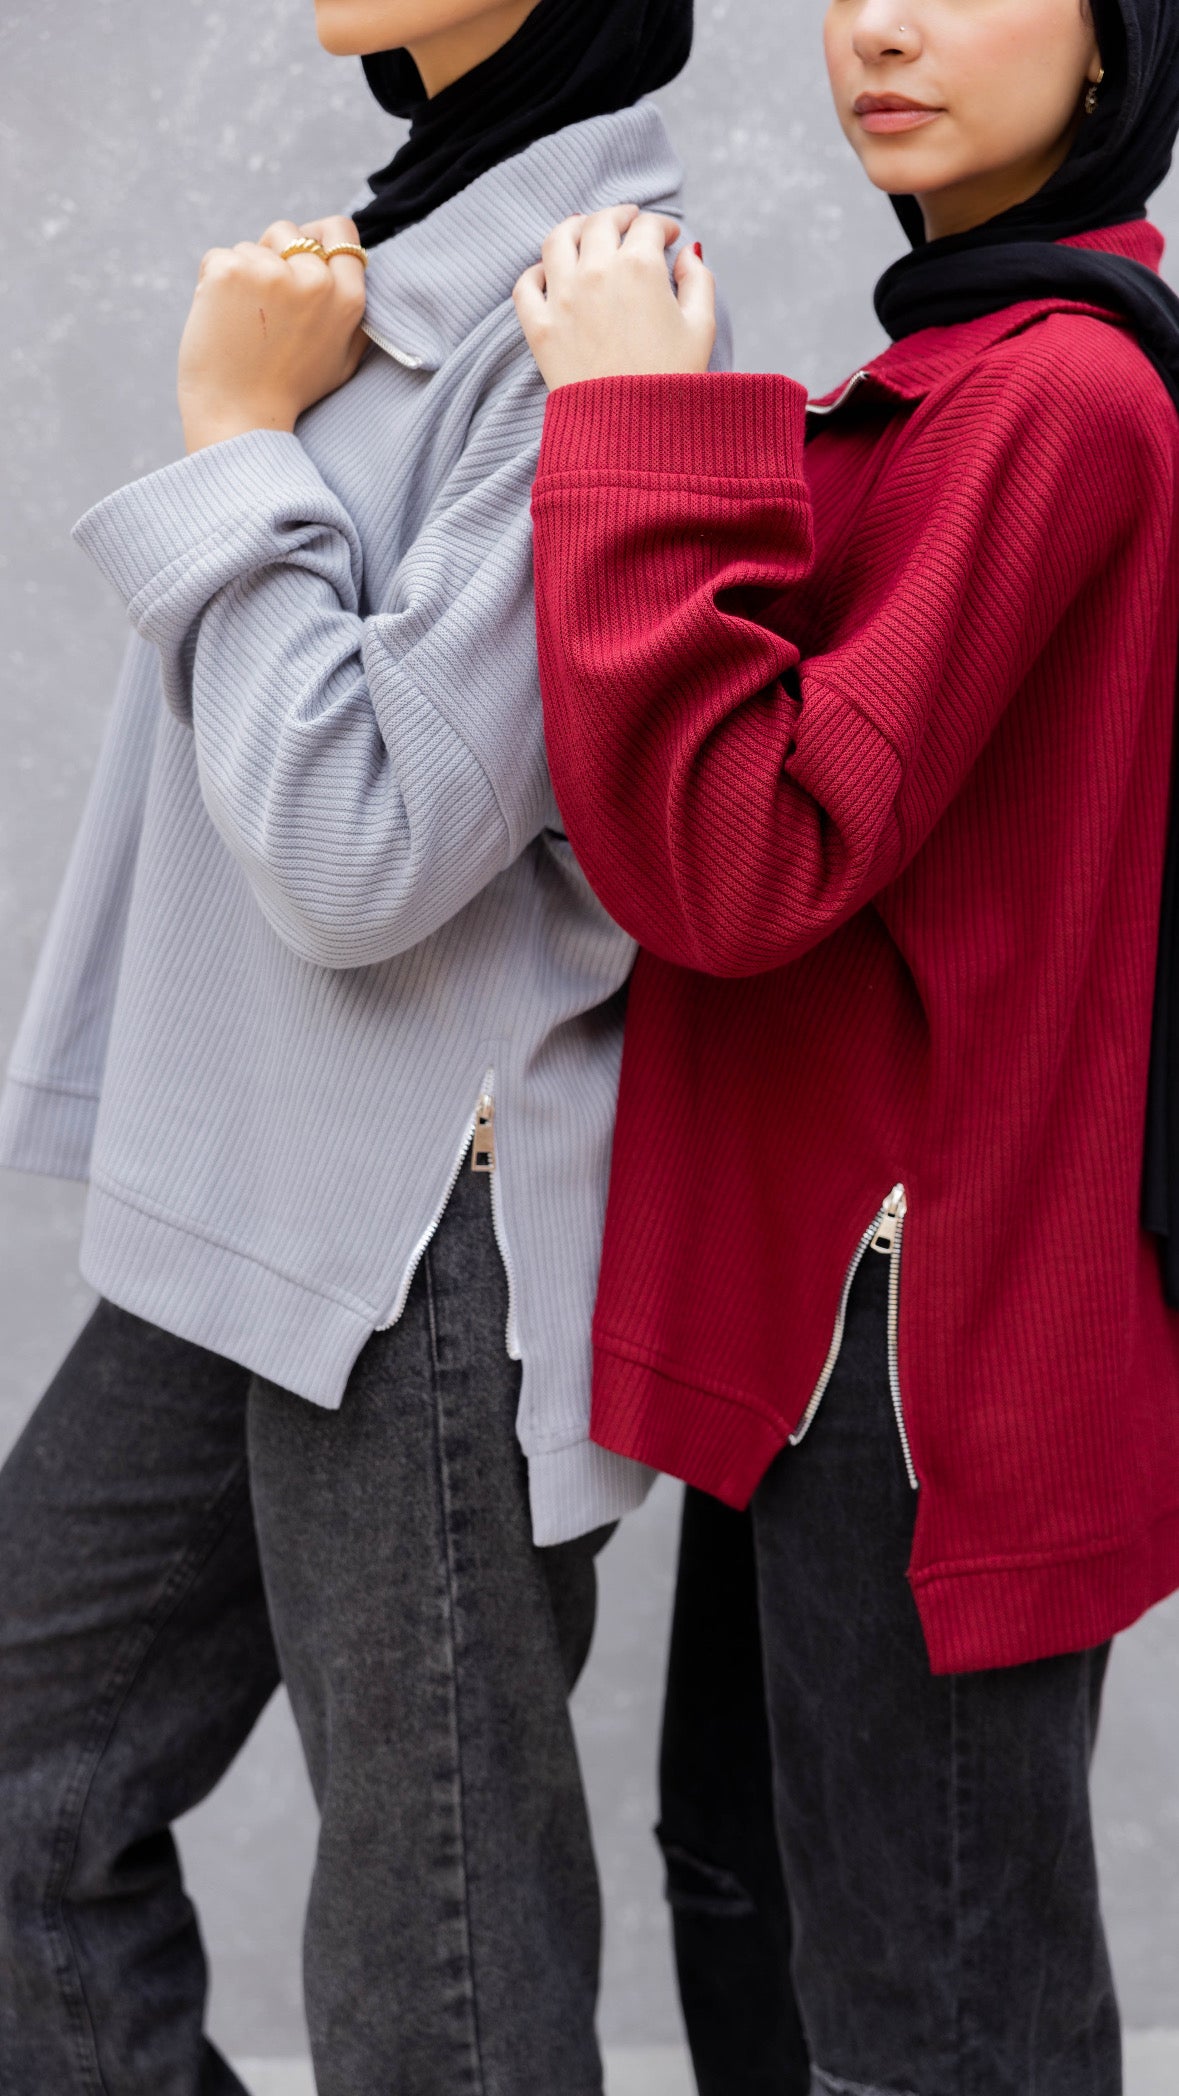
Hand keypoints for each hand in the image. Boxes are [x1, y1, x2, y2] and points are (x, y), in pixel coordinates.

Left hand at [178, 217, 369, 453]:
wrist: (240, 418)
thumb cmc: (290, 392)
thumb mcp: (342, 360)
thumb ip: (353, 315)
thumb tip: (355, 268)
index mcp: (347, 298)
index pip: (340, 230)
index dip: (317, 236)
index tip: (299, 253)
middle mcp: (315, 280)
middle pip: (288, 232)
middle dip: (273, 256)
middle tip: (265, 307)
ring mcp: (271, 272)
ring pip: (251, 247)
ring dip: (243, 274)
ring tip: (244, 323)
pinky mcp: (230, 271)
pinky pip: (219, 257)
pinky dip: (213, 282)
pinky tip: (220, 319)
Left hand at [513, 206, 715, 391]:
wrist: (633, 432)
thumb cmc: (672, 382)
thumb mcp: (701, 327)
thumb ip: (698, 280)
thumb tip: (688, 254)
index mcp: (640, 267)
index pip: (648, 227)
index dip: (662, 227)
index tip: (669, 237)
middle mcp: (597, 272)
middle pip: (600, 223)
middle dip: (620, 216)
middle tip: (629, 222)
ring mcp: (563, 297)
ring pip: (557, 239)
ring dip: (574, 227)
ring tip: (584, 230)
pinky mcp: (539, 327)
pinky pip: (526, 284)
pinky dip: (536, 272)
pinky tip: (549, 274)